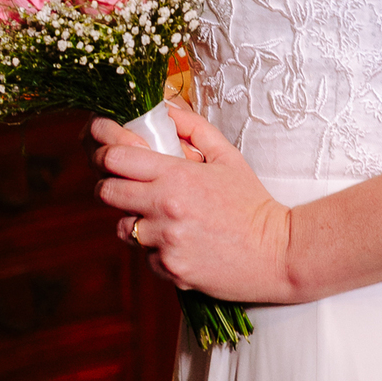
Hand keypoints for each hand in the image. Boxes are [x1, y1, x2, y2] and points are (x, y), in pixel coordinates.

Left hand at [90, 104, 291, 302]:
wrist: (276, 253)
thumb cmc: (252, 201)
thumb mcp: (226, 156)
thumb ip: (193, 128)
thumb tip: (166, 110)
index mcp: (177, 176)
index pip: (116, 158)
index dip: (106, 153)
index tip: (108, 153)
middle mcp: (165, 209)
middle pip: (107, 192)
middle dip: (110, 185)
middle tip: (126, 184)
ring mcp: (165, 242)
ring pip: (123, 227)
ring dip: (134, 220)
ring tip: (162, 217)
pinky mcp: (169, 270)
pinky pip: (145, 256)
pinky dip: (156, 249)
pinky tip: (181, 241)